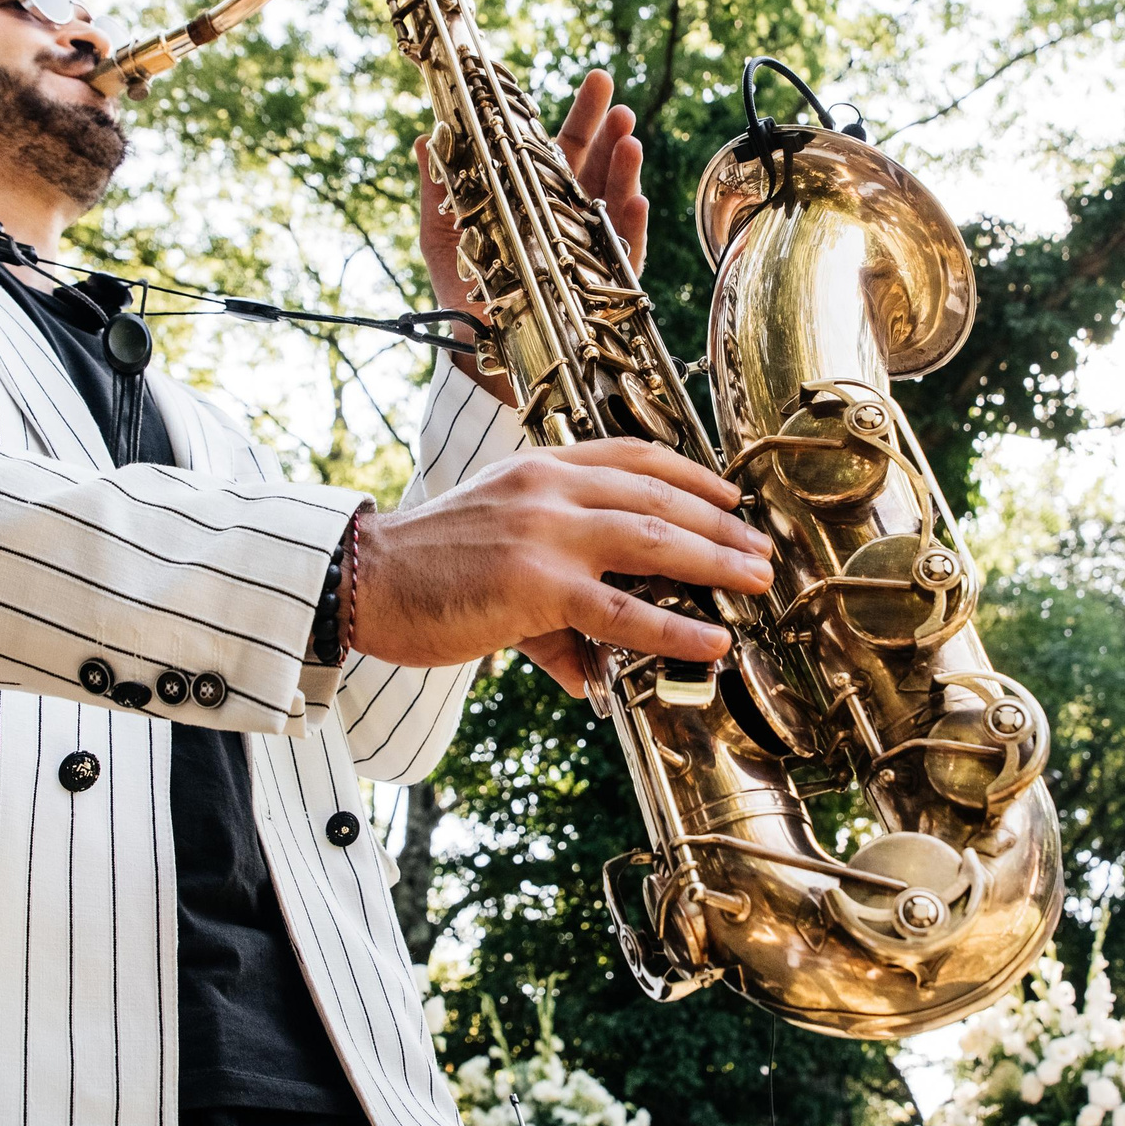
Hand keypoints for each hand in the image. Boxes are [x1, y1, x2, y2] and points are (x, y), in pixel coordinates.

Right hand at [349, 439, 769, 687]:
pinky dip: (675, 626)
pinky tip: (710, 640)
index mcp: (540, 467)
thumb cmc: (424, 568)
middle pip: (660, 495)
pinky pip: (623, 609)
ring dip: (717, 562)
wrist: (363, 579)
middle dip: (722, 523)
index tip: (729, 496)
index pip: (633, 455)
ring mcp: (546, 533)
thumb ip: (550, 603)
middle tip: (761, 549)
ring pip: (656, 541)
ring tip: (755, 582)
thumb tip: (590, 670)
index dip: (691, 474)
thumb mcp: (493, 549)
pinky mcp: (537, 585)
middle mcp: (550, 487)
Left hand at [416, 69, 650, 400]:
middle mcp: (565, 221)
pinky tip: (637, 199)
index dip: (579, 118)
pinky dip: (629, 227)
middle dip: (608, 135)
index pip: (560, 152)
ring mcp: (588, 253)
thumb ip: (440, 186)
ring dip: (624, 172)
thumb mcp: (442, 234)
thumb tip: (424, 136)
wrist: (476, 353)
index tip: (595, 82)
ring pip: (612, 204)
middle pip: (594, 170)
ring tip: (630, 140)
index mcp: (534, 200)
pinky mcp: (600, 289)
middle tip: (617, 103)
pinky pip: (623, 254)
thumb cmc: (461, 292)